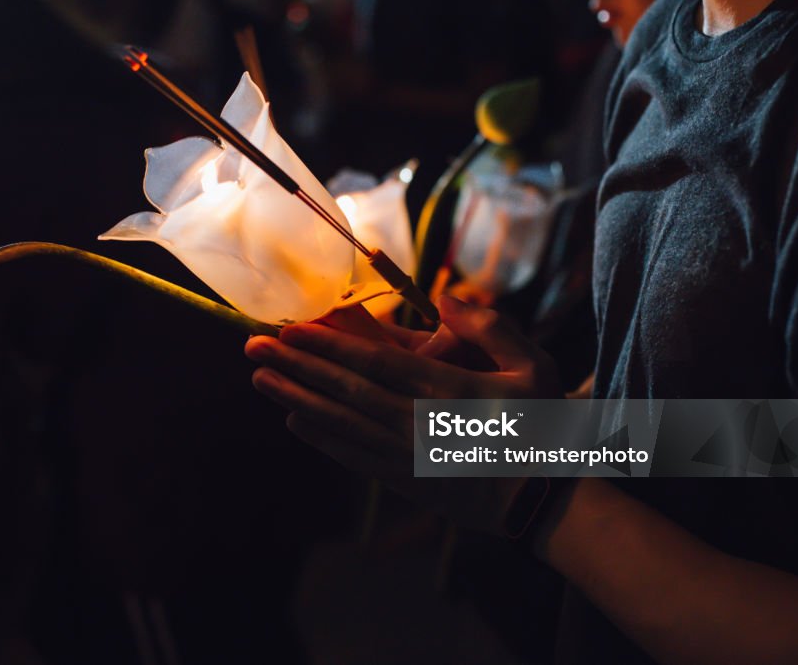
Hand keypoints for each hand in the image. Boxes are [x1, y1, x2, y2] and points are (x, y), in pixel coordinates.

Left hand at [244, 296, 561, 530]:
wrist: (543, 500)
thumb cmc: (541, 426)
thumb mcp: (533, 366)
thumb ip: (489, 327)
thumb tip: (444, 298)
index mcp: (446, 388)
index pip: (374, 361)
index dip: (328, 344)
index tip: (292, 329)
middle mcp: (417, 420)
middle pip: (345, 389)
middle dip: (297, 366)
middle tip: (254, 347)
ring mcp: (407, 454)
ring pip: (341, 422)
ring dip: (297, 400)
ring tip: (261, 380)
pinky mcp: (404, 480)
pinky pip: (354, 456)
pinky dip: (322, 439)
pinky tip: (295, 423)